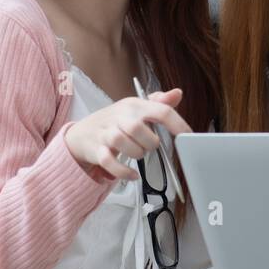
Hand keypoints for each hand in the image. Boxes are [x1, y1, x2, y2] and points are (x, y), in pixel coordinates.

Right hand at [64, 88, 191, 179]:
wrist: (82, 133)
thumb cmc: (115, 121)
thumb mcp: (136, 108)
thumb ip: (158, 103)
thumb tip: (178, 94)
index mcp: (133, 105)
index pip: (160, 110)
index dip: (177, 123)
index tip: (187, 135)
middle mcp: (119, 117)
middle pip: (139, 128)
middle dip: (150, 143)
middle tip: (149, 145)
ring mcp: (106, 133)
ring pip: (123, 144)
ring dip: (137, 154)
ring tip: (138, 153)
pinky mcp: (97, 151)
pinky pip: (110, 162)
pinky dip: (124, 171)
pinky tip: (133, 175)